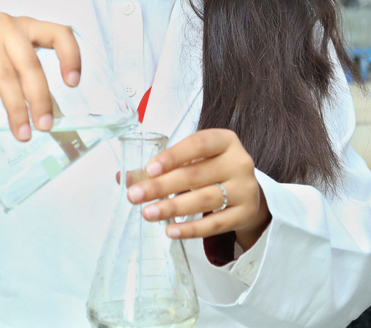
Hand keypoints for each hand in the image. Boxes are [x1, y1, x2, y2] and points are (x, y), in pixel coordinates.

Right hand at [0, 13, 80, 142]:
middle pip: (30, 64)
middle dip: (40, 99)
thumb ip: (29, 77)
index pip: (59, 33)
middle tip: (45, 126)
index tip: (72, 84)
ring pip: (4, 78)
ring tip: (22, 135)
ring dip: (15, 110)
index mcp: (26, 26)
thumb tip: (54, 113)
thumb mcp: (9, 56)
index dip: (71, 57)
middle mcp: (7, 27)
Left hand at [126, 129, 271, 249]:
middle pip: (196, 175)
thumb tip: (123, 177)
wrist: (247, 194)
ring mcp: (245, 188)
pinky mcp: (244, 213)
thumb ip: (160, 168)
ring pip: (204, 200)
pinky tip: (171, 231)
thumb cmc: (213, 171)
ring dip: (172, 208)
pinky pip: (215, 224)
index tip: (150, 168)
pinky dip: (191, 229)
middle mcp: (239, 162)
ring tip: (147, 214)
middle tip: (134, 196)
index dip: (174, 156)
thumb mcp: (192, 161)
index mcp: (225, 140)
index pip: (199, 144)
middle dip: (161, 186)